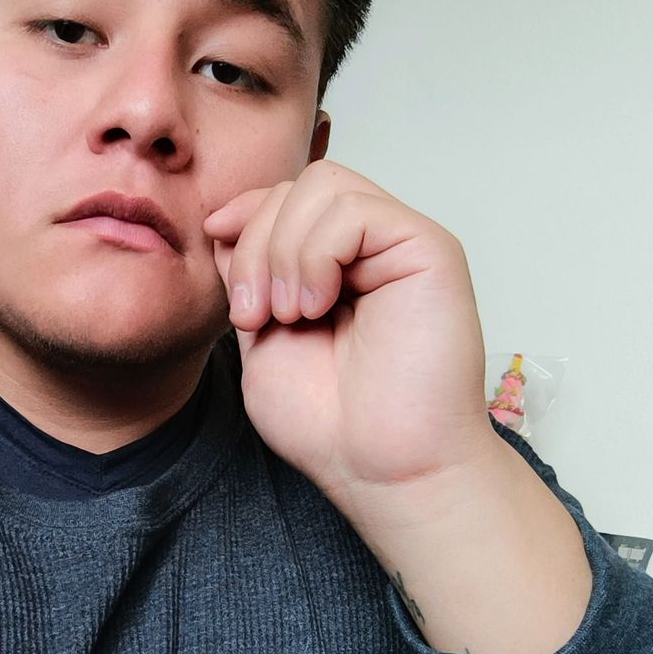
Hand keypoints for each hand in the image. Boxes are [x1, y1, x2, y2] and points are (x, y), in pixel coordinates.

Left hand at [202, 159, 496, 512]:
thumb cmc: (328, 422)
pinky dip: (315, 255)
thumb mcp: (259, 336)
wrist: (379, 468)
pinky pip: (353, 209)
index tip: (229, 281)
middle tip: (255, 315)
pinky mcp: (429, 249)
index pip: (283, 197)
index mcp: (335, 264)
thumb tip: (224, 218)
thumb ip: (246, 275)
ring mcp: (400, 244)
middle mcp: (371, 247)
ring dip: (283, 252)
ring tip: (290, 316)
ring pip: (323, 185)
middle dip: (256, 243)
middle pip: (298, 185)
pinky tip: (317, 307)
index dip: (244, 220)